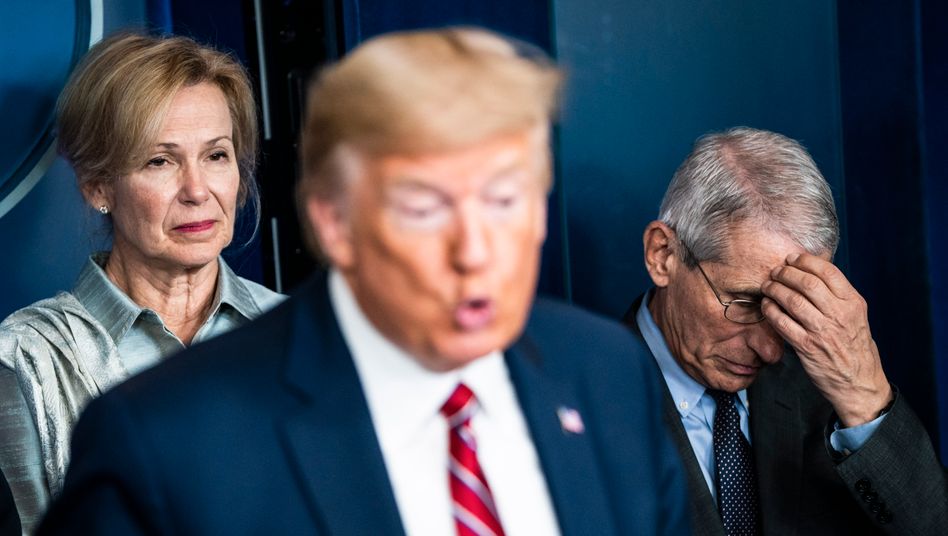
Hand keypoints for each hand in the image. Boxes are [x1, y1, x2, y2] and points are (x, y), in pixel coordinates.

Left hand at [761, 253, 891, 426]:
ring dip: (775, 289)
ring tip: (767, 286)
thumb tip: (811, 273)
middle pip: (807, 283)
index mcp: (853, 303)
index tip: (791, 259)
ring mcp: (822, 330)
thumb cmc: (855, 347)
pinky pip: (782, 323)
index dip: (805, 261)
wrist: (859, 382)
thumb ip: (837, 296)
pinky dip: (770, 310)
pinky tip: (766, 306)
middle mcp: (839, 314)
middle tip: (775, 271)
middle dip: (786, 273)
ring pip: (792, 300)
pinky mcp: (806, 346)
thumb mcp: (855, 316)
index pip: (828, 272)